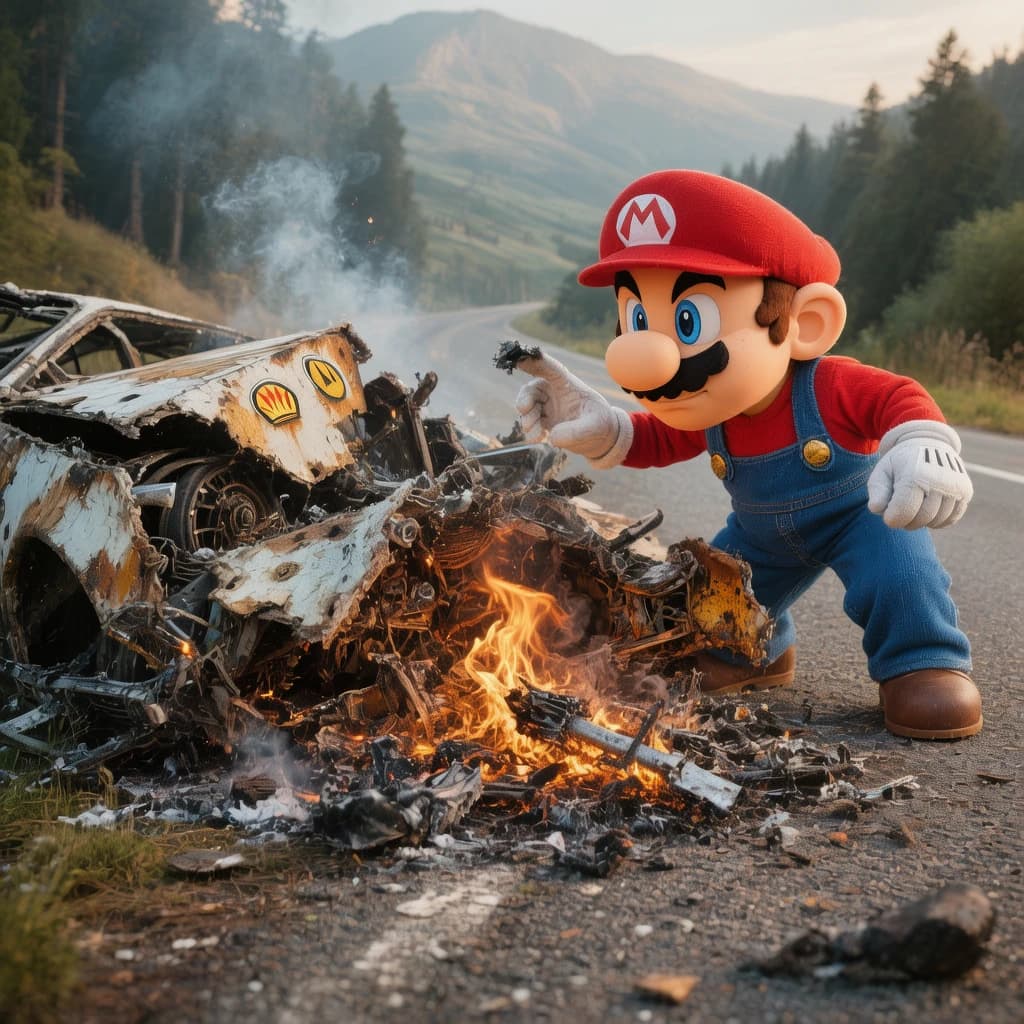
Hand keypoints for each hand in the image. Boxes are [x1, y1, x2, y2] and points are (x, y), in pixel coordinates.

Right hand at [514, 352, 631, 466]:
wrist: (601, 439)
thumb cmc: (601, 424)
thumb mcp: (596, 426)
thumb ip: (576, 431)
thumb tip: (553, 436)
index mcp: (567, 384)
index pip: (550, 369)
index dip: (534, 361)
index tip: (519, 358)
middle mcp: (554, 393)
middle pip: (531, 389)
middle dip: (524, 399)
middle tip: (524, 410)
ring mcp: (547, 408)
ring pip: (527, 408)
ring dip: (527, 420)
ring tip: (536, 435)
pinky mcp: (544, 422)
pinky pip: (529, 424)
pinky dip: (531, 432)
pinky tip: (539, 439)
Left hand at [867, 420, 972, 528]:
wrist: (929, 444)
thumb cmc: (900, 463)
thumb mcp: (882, 471)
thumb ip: (877, 491)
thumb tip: (877, 509)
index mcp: (915, 475)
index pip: (903, 512)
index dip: (892, 519)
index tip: (888, 514)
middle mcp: (939, 480)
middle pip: (921, 519)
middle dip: (906, 522)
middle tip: (900, 512)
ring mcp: (955, 486)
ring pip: (936, 521)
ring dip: (921, 521)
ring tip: (913, 508)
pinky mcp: (966, 492)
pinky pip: (950, 519)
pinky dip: (937, 520)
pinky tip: (928, 509)